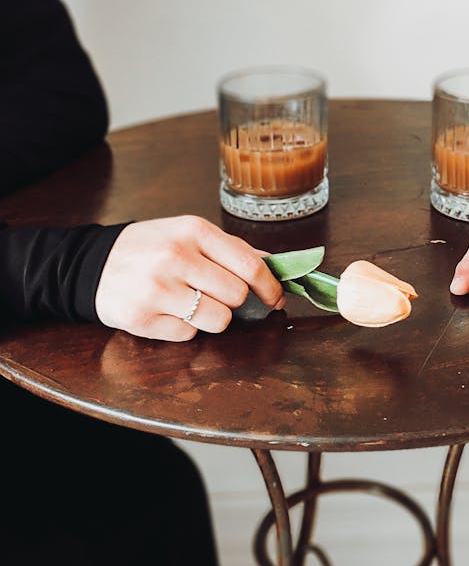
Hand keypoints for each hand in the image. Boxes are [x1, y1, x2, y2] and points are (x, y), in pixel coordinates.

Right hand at [95, 215, 284, 340]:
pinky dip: (185, 327)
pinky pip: (188, 335)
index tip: (276, 297)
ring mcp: (157, 289)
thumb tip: (275, 267)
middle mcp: (176, 257)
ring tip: (193, 303)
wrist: (94, 263)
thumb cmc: (151, 247)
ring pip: (218, 320)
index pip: (249, 264)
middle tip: (219, 295)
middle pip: (237, 296)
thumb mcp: (189, 234)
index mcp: (193, 231)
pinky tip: (168, 311)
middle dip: (236, 301)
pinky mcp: (142, 318)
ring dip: (213, 318)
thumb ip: (231, 250)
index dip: (270, 286)